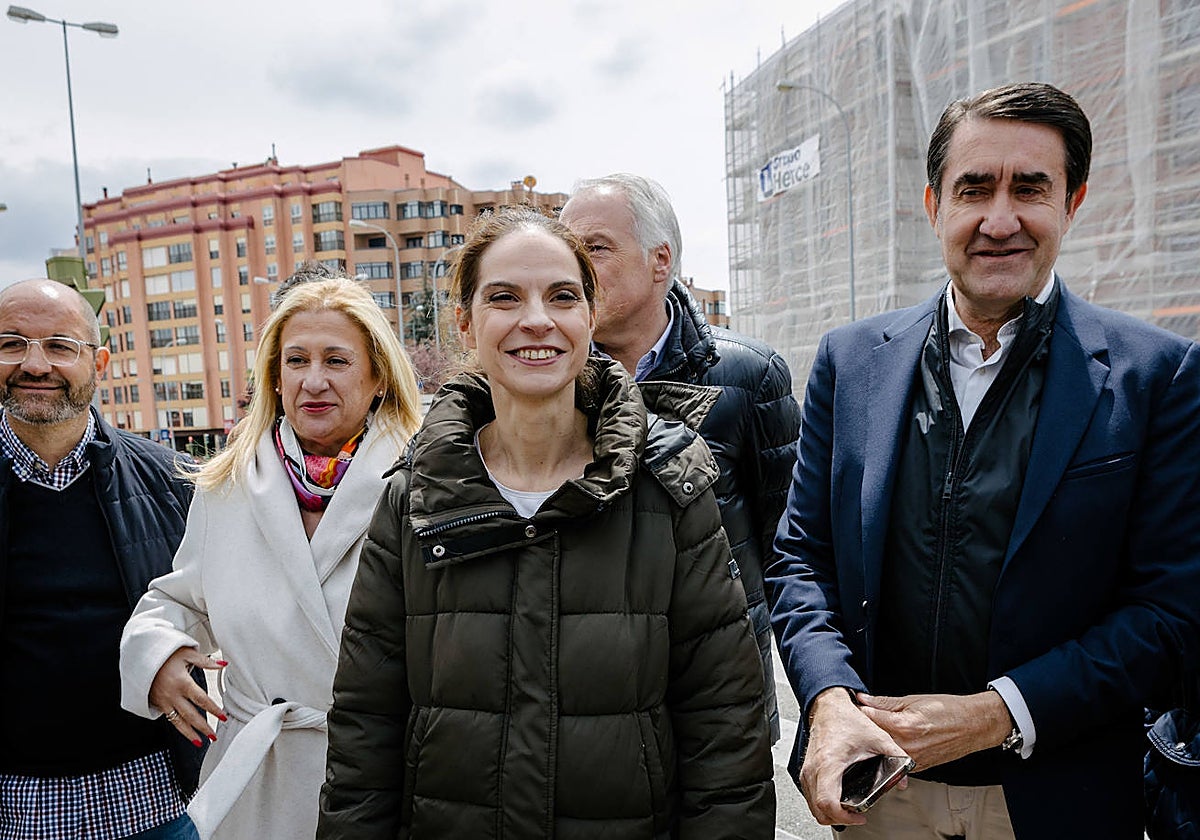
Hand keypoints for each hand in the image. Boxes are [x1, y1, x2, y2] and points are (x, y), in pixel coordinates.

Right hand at [148, 647, 227, 746]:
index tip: (223, 717)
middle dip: (203, 727)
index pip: (202, 700)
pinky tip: (187, 733)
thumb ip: (206, 661)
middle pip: (191, 715)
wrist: (142, 659)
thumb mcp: (187, 654)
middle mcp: (173, 695)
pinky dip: (179, 728)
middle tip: (214, 736)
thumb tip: (223, 664)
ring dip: (190, 734)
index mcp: (183, 682)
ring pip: (179, 722)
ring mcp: (164, 701)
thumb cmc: (166, 655)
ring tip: (201, 742)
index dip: (213, 709)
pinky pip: (170, 719)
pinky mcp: (158, 705)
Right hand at [799, 687, 908, 826]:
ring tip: (848, 809)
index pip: (828, 802)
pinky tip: (837, 799)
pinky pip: (810, 796)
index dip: (844, 817)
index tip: (859, 816)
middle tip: (855, 816)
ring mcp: (807, 770)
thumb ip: (896, 756)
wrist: (828, 706)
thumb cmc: (846, 719)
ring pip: (812, 806)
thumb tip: (903, 779)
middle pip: (818, 810)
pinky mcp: (806, 770)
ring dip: (829, 813)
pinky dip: (822, 803)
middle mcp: (814, 768)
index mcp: (830, 762)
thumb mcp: (878, 737)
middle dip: (838, 819)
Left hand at [856, 690, 1011, 771]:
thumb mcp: (913, 699)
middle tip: (856, 721)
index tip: (851, 708)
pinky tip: (885, 744)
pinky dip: (887, 753)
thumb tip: (864, 699)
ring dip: (873, 744)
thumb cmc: (948, 710)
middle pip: (872, 740)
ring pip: (882, 754)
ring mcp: (913, 760)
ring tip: (869, 733)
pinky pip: (895, 762)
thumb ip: (884, 702)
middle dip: (863, 730)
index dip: (858, 713)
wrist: (973, 726)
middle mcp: (907, 747)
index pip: (869, 720)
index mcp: (904, 726)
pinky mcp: (918, 768)